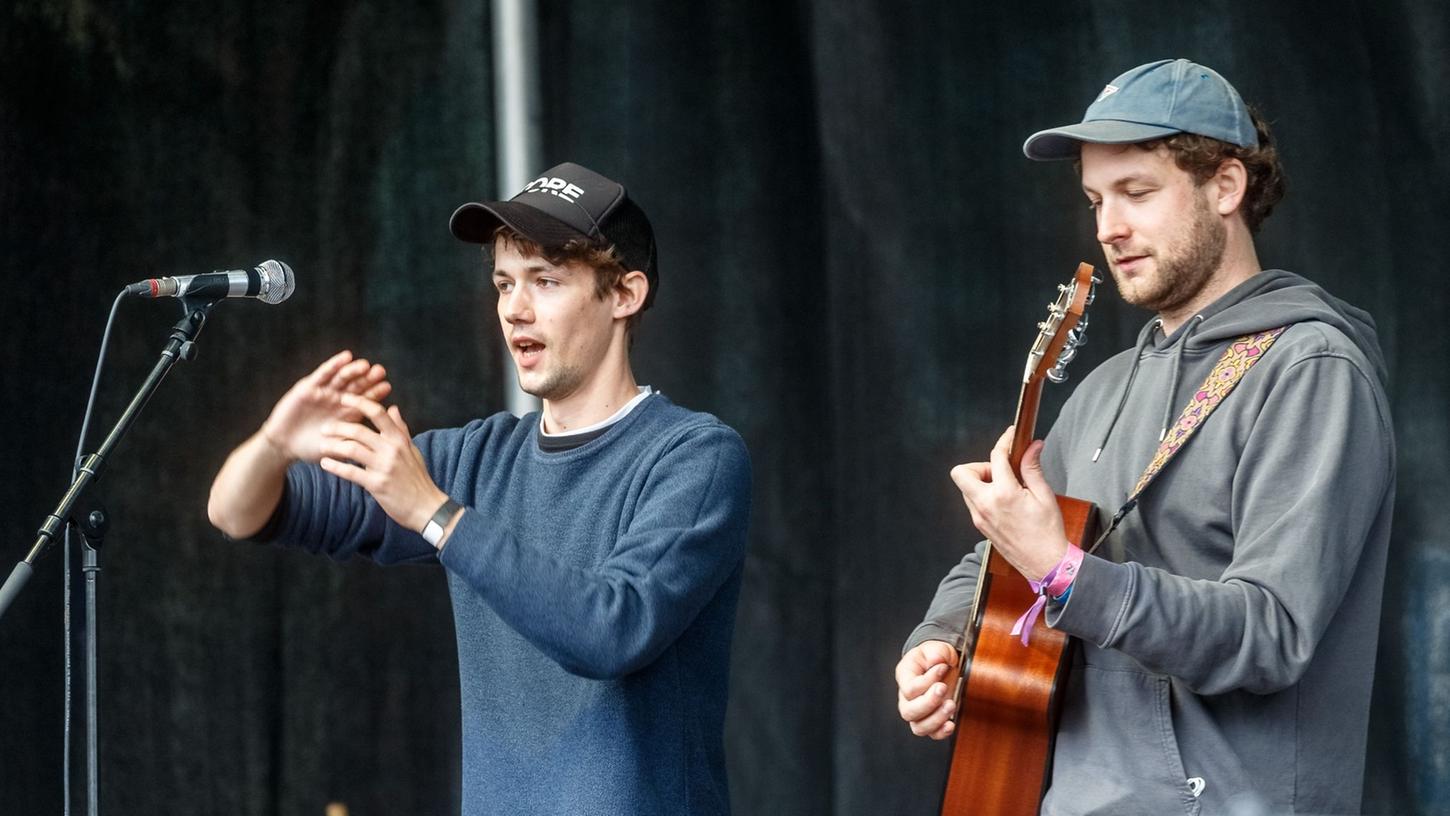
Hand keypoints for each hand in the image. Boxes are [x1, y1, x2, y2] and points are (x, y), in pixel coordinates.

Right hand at [261, 351, 392, 462]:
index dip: (376, 393)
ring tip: (365, 365)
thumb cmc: (312, 448)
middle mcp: (338, 399)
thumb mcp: (337, 447)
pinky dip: (334, 365)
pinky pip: (323, 374)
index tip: (387, 386)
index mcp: (348, 412)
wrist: (285, 446)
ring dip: (353, 370)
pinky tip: (345, 357)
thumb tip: (376, 445)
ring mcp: (324, 392)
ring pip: (342, 377)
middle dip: (368, 378)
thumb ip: (353, 443)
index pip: (365, 400)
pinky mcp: (308, 387)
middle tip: (380, 371)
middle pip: (357, 385)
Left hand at [316, 393, 446, 532]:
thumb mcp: (412, 450)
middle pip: (359, 431)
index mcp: (400, 439)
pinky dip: (335, 466)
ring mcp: (384, 467)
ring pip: (351, 449)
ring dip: (333, 446)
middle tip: (324, 428)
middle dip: (337, 427)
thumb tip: (393, 408)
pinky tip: (325, 464)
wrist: (426, 506)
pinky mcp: (376, 484)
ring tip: (321, 446)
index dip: (360, 403)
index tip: (344, 398)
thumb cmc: (417, 477)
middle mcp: (392, 450)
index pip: (379, 414)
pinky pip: (351, 472)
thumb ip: (400, 428)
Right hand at [896, 640, 959, 738]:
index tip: (943, 668)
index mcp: (904, 677)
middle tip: (944, 688)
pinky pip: (931, 734)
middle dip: (929, 703)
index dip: (927, 681)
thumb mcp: (936, 648)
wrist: (943, 665)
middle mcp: (906, 698)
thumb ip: (936, 652)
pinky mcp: (931, 720)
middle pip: (908, 711)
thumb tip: (937, 661)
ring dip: (936, 719)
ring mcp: (918, 712)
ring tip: (951, 705)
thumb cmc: (936, 657)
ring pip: (918, 727)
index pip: (910, 688)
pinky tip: (951, 723)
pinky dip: (941, 732)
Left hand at [950, 426, 1068, 580]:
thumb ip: (1033, 468)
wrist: (1045, 563)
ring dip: (982, 481)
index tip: (1011, 435)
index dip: (1004, 441)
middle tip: (1001, 471)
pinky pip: (973, 502)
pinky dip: (984, 495)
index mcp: (1004, 494)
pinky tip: (1004, 500)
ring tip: (1007, 487)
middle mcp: (985, 505)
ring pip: (966, 488)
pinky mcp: (980, 526)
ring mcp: (979, 517)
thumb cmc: (1048, 533)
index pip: (996, 457)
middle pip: (961, 472)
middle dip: (979, 466)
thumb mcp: (1044, 495)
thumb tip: (1032, 446)